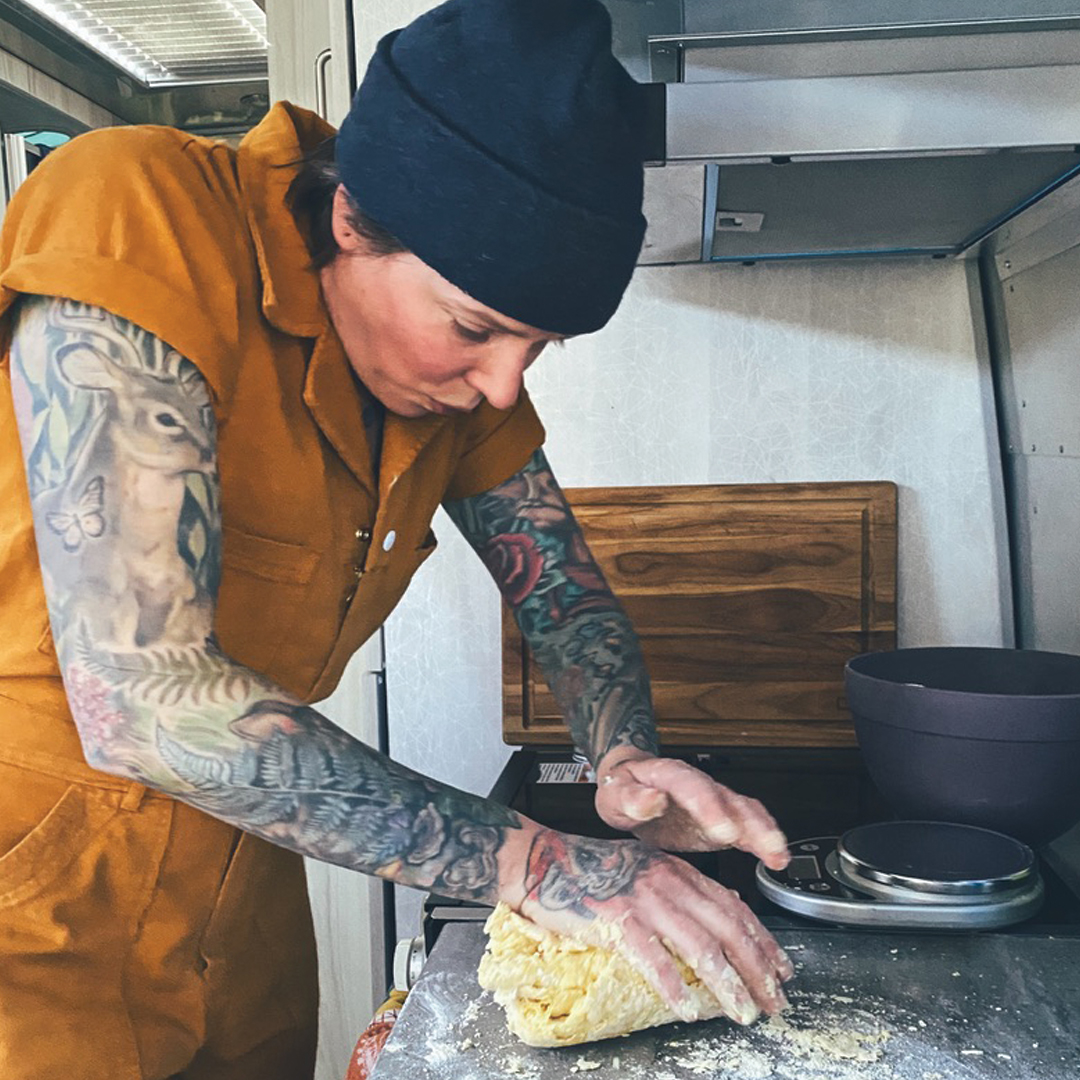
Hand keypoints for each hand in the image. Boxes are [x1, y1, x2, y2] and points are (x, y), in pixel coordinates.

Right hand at [515, 828, 793, 1023]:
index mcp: (677, 871)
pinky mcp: (617, 919)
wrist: (542, 860)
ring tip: (742, 1012)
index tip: (782, 970)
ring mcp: (644, 900)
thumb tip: (715, 916)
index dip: (762, 941)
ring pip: (699, 946)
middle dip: (757, 970)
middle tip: (774, 1002)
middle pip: (726, 929)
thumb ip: (679, 889)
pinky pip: (653, 958)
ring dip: (726, 984)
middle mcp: (668, 882)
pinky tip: (687, 1009)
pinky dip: (674, 986)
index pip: (732, 908)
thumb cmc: (589, 870)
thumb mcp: (644, 869)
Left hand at [593, 749, 790, 869]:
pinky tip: (777, 859)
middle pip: (728, 798)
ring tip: (778, 854)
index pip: (691, 785)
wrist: (630, 789)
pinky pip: (747, 827)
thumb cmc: (622, 789)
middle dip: (749, 821)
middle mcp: (698, 785)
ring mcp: (713, 802)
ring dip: (764, 831)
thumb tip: (652, 799)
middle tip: (765, 843)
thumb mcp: (614, 793)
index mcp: (669, 775)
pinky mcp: (720, 821)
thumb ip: (630, 797)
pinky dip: (763, 841)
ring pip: (745, 811)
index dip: (710, 806)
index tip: (723, 829)